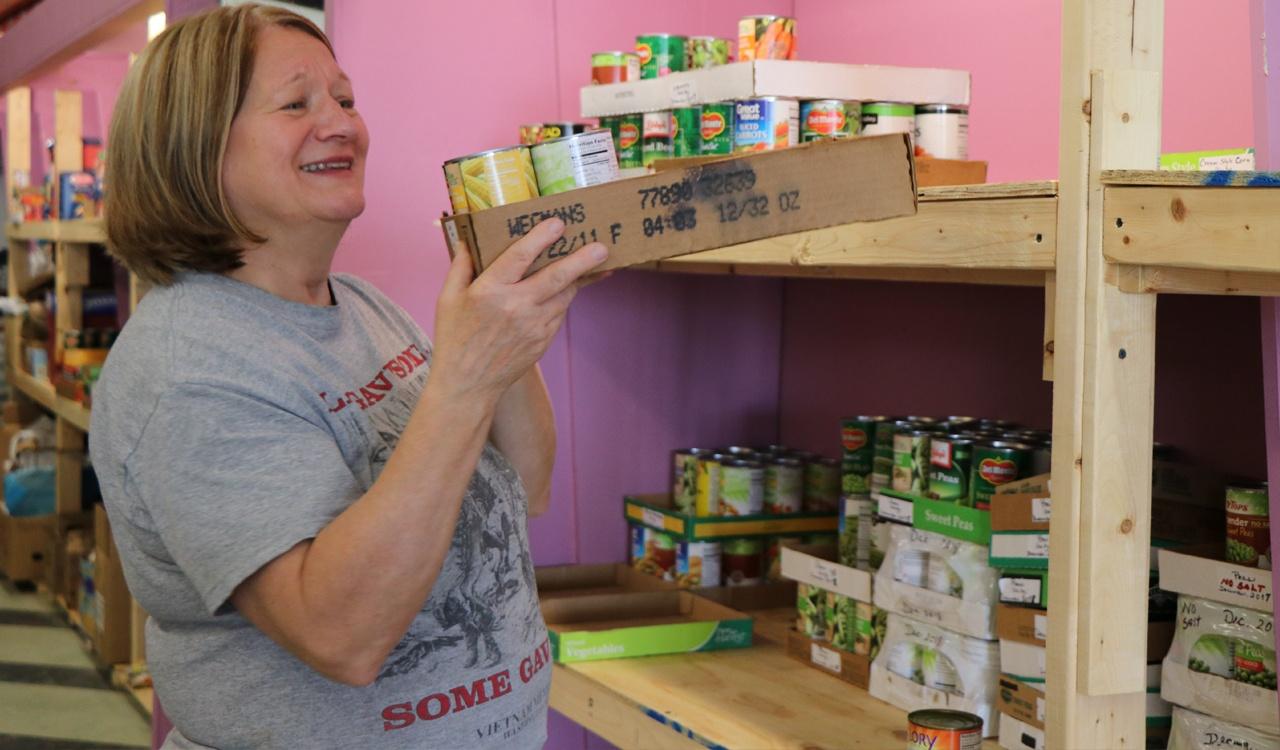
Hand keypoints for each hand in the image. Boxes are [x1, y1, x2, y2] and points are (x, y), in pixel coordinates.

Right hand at [431, 219, 607, 402]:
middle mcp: (515, 307)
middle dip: (582, 260)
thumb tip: (468, 239)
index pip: (520, 256)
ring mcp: (533, 326)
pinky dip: (564, 298)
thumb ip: (460, 266)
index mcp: (489, 291)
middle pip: (556, 277)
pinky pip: (559, 312)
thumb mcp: (447, 299)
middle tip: (601, 247)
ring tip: (593, 262)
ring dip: (578, 278)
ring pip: (564, 294)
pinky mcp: (543, 340)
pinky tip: (568, 287)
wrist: (468, 385)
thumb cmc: (454, 339)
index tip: (558, 223)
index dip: (541, 237)